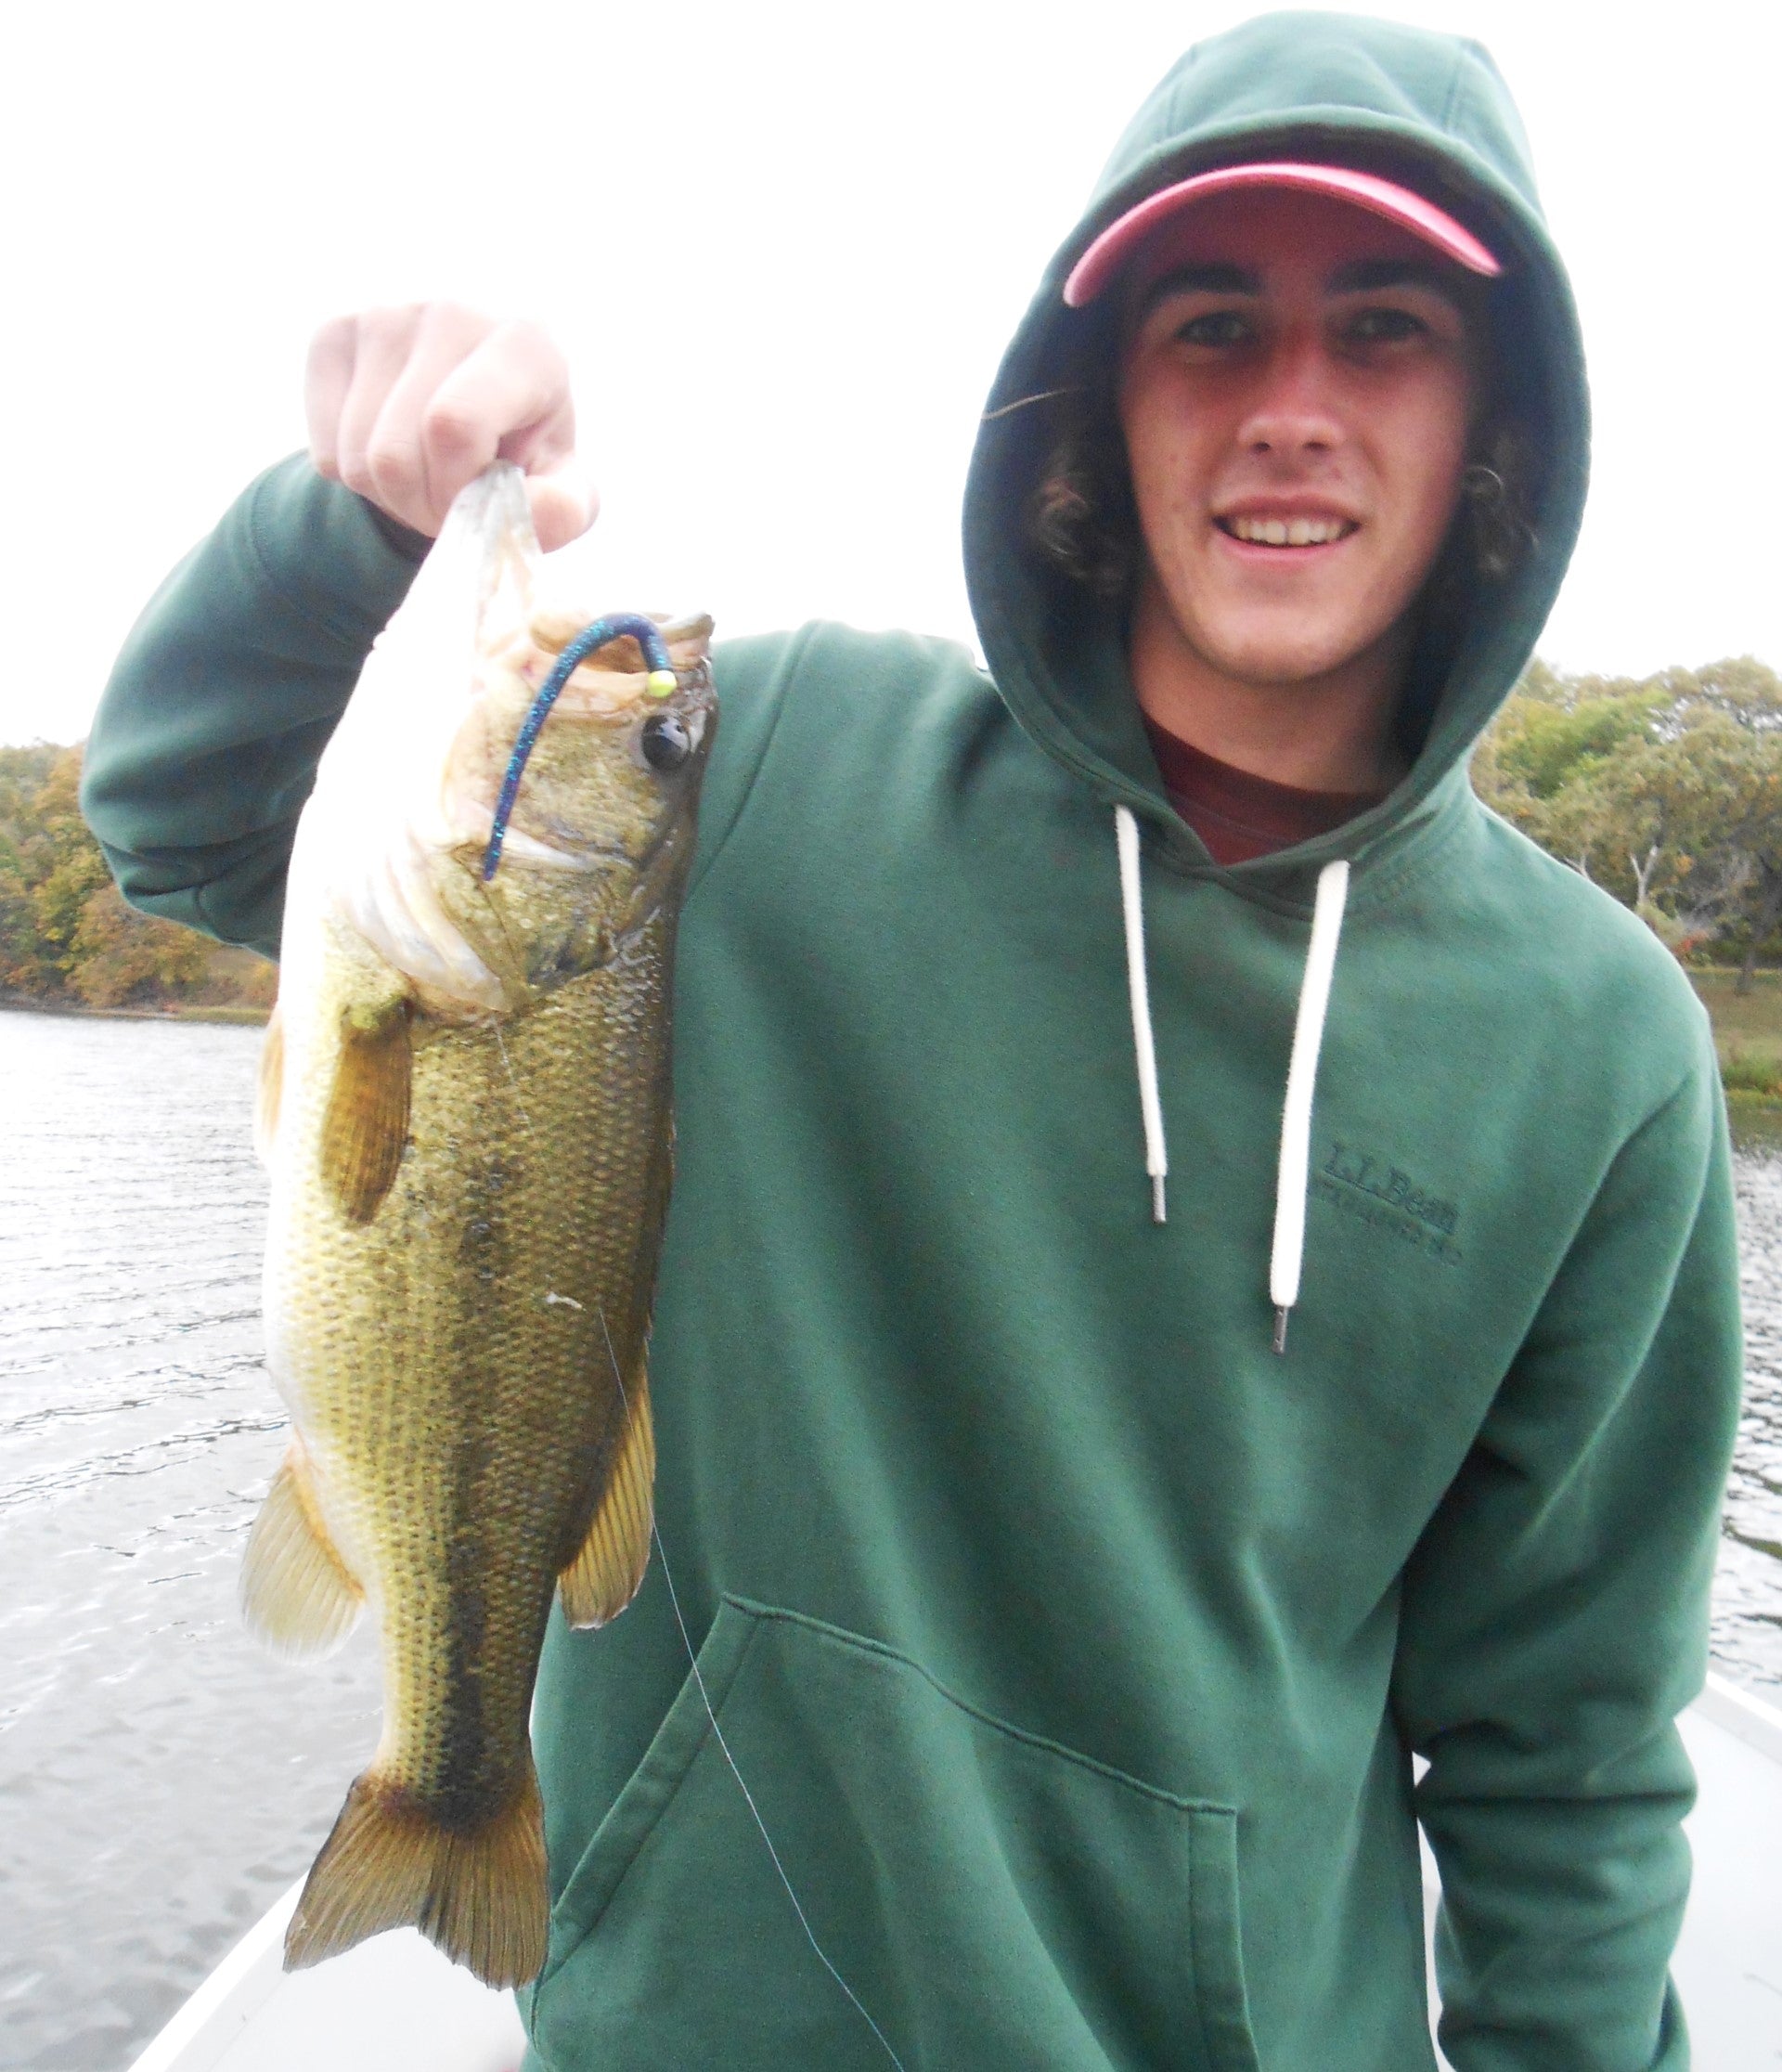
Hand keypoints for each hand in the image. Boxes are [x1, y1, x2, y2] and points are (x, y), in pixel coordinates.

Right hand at [305, 304, 596, 551]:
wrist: (473, 415)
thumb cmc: (522, 452)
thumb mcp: (562, 489)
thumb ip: (562, 509)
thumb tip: (533, 510)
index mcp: (524, 344)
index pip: (454, 425)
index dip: (456, 488)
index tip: (477, 500)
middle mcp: (451, 314)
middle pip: (394, 455)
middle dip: (421, 505)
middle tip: (451, 500)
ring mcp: (385, 316)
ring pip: (355, 458)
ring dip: (388, 496)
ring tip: (426, 477)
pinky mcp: (334, 335)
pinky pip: (323, 452)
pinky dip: (353, 477)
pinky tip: (390, 450)